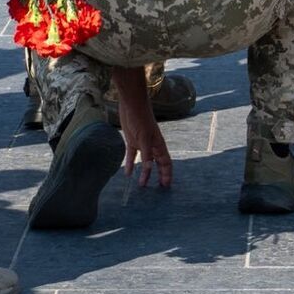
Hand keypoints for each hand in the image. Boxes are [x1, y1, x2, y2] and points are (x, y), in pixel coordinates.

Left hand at [114, 73, 172, 188]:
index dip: (167, 174)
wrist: (131, 104)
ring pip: (146, 162)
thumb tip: (148, 170)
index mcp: (159, 145)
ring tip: (142, 185)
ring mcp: (142, 144)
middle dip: (159, 175)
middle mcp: (152, 146)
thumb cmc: (141, 119)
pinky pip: (132, 156)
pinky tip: (127, 174)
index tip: (166, 186)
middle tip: (159, 189)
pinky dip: (130, 165)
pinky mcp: (132, 141)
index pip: (166, 162)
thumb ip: (146, 154)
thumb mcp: (143, 138)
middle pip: (158, 164)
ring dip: (145, 173)